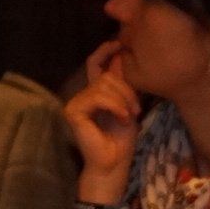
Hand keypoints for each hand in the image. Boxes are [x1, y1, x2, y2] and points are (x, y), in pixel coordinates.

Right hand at [66, 40, 142, 183]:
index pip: (94, 65)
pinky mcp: (73, 111)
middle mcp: (82, 95)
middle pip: (105, 76)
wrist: (113, 164)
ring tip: (129, 116)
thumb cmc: (121, 141)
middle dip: (126, 89)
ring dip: (122, 99)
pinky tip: (122, 118)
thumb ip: (123, 86)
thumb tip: (120, 57)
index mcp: (94, 94)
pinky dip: (114, 105)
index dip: (104, 51)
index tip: (118, 43)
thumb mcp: (128, 108)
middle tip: (136, 108)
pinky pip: (97, 97)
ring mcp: (75, 103)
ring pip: (102, 85)